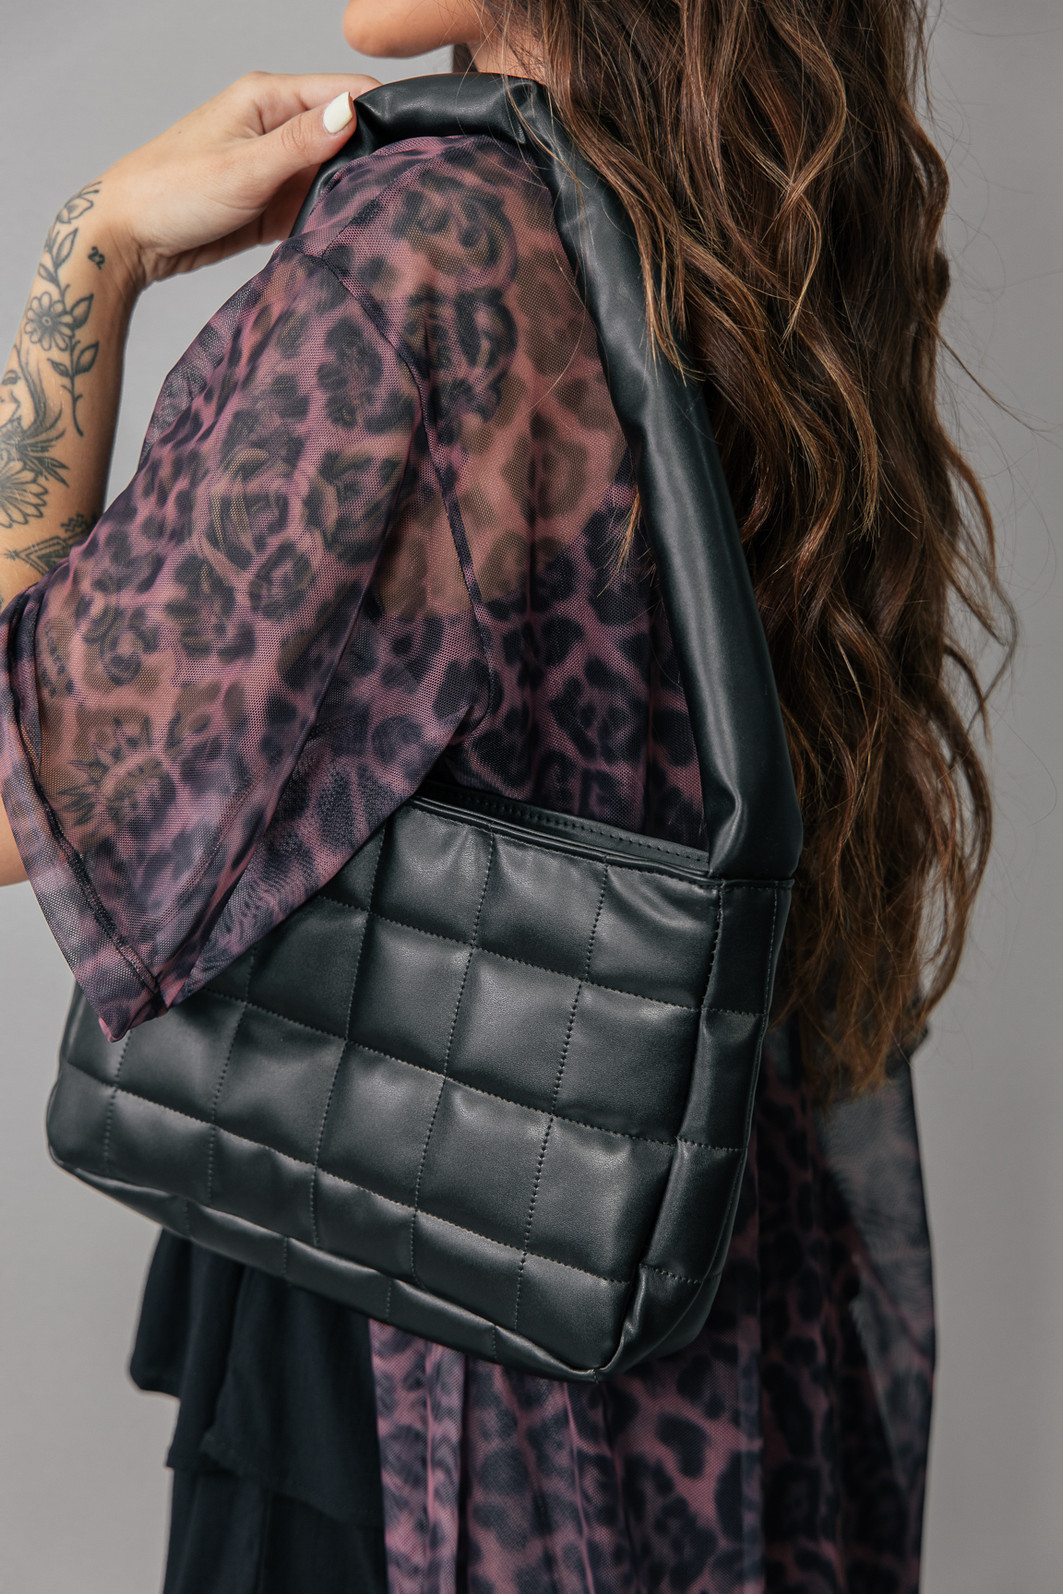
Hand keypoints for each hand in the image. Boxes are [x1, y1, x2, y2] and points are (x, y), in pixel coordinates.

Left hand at [91, 72, 381, 291]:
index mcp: (269, 98)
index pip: (348, 92)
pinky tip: (349, 232)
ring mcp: (278, 166)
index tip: (416, 148)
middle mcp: (278, 126)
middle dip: (375, 159)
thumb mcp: (243, 168)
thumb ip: (300, 144)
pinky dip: (332, 217)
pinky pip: (317, 205)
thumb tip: (353, 112)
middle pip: (349, 134)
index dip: (385, 115)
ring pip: (337, 173)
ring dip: (354, 192)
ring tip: (379, 216)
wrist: (128, 239)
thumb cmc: (171, 193)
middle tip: (403, 194)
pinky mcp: (274, 203)